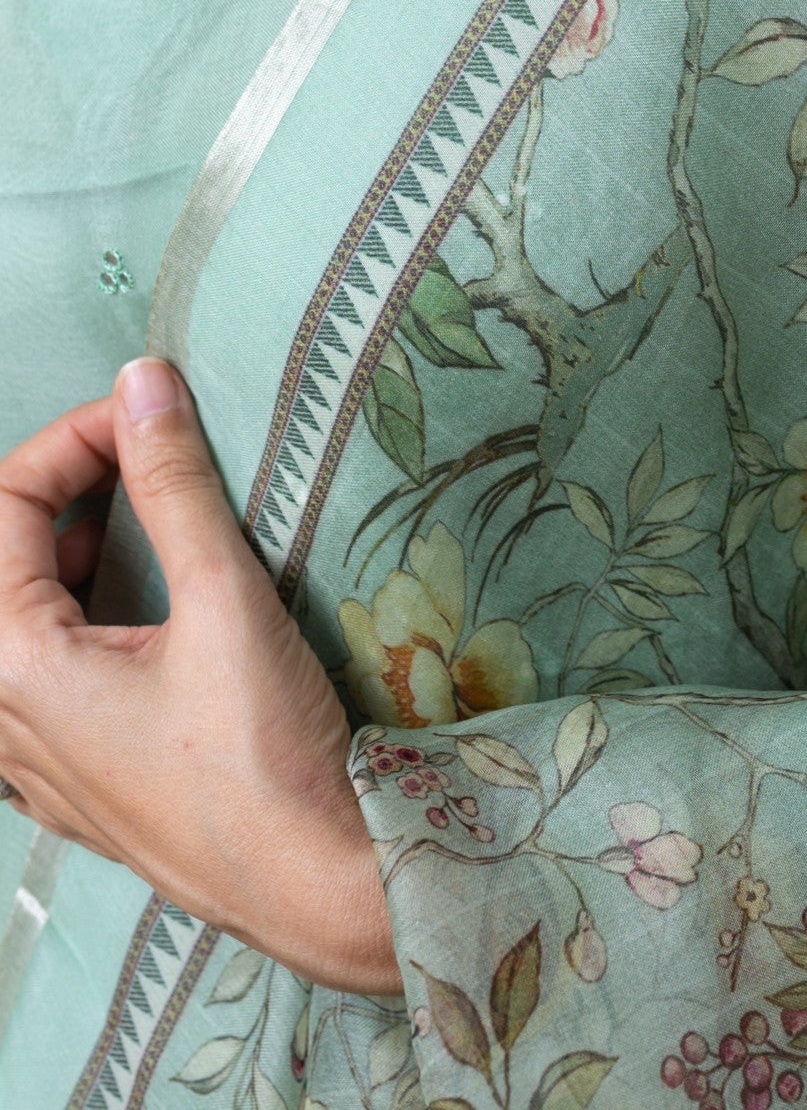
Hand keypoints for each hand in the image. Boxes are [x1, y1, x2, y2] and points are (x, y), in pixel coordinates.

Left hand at [0, 358, 402, 994]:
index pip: (4, 507)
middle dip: (67, 490)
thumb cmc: (263, 755)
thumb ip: (172, 484)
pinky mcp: (75, 787)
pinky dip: (78, 620)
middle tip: (147, 457)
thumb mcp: (223, 600)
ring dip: (70, 556)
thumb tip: (143, 382)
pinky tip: (144, 614)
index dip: (75, 439)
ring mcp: (31, 764)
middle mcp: (0, 720)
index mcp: (12, 667)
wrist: (314, 885)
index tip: (151, 413)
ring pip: (16, 624)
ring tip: (145, 524)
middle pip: (0, 561)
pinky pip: (38, 682)